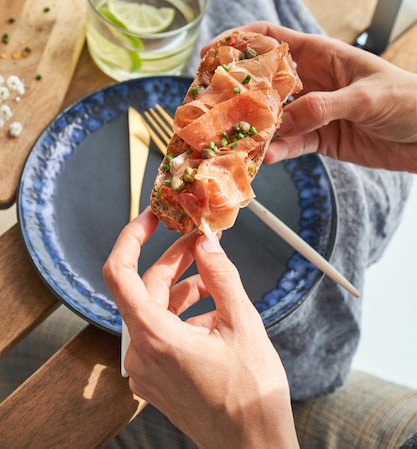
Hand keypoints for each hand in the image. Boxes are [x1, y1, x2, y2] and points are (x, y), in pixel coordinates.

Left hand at [103, 208, 298, 448]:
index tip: (152, 218)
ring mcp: (146, 370)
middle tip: (199, 241)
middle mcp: (141, 354)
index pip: (120, 273)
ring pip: (155, 311)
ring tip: (214, 278)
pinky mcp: (157, 379)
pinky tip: (211, 310)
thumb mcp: (242, 322)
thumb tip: (206, 242)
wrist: (253, 447)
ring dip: (181, 288)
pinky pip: (160, 333)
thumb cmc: (250, 394)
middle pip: (144, 289)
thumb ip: (220, 275)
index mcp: (154, 337)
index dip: (131, 238)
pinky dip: (182, 314)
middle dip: (173, 261)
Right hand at [207, 22, 416, 171]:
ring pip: (272, 117)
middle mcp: (310, 80)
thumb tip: (284, 122)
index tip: (212, 53)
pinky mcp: (319, 137)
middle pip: (263, 80)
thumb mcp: (367, 97)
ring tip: (236, 138)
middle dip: (237, 90)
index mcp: (320, 54)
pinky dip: (278, 150)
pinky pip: (291, 143)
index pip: (270, 38)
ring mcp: (312, 110)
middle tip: (213, 105)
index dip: (238, 41)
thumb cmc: (409, 99)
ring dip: (254, 127)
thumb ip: (323, 107)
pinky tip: (268, 157)